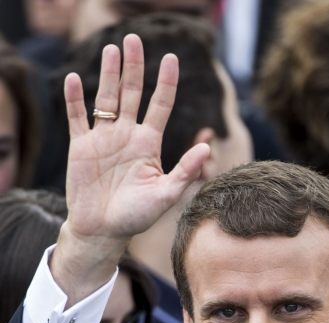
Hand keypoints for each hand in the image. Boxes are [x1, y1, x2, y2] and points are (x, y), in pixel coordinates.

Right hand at [65, 34, 208, 240]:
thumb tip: (207, 146)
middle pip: (132, 94)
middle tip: (135, 39)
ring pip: (106, 99)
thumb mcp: (166, 195)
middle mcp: (127, 136)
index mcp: (148, 144)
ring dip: (109, 74)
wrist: (103, 232)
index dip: (166, 82)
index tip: (172, 58)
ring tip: (112, 48)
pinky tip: (75, 79)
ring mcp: (103, 139)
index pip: (160, 105)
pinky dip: (75, 99)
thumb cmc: (136, 217)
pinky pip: (77, 117)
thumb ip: (185, 171)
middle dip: (134, 67)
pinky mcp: (81, 147)